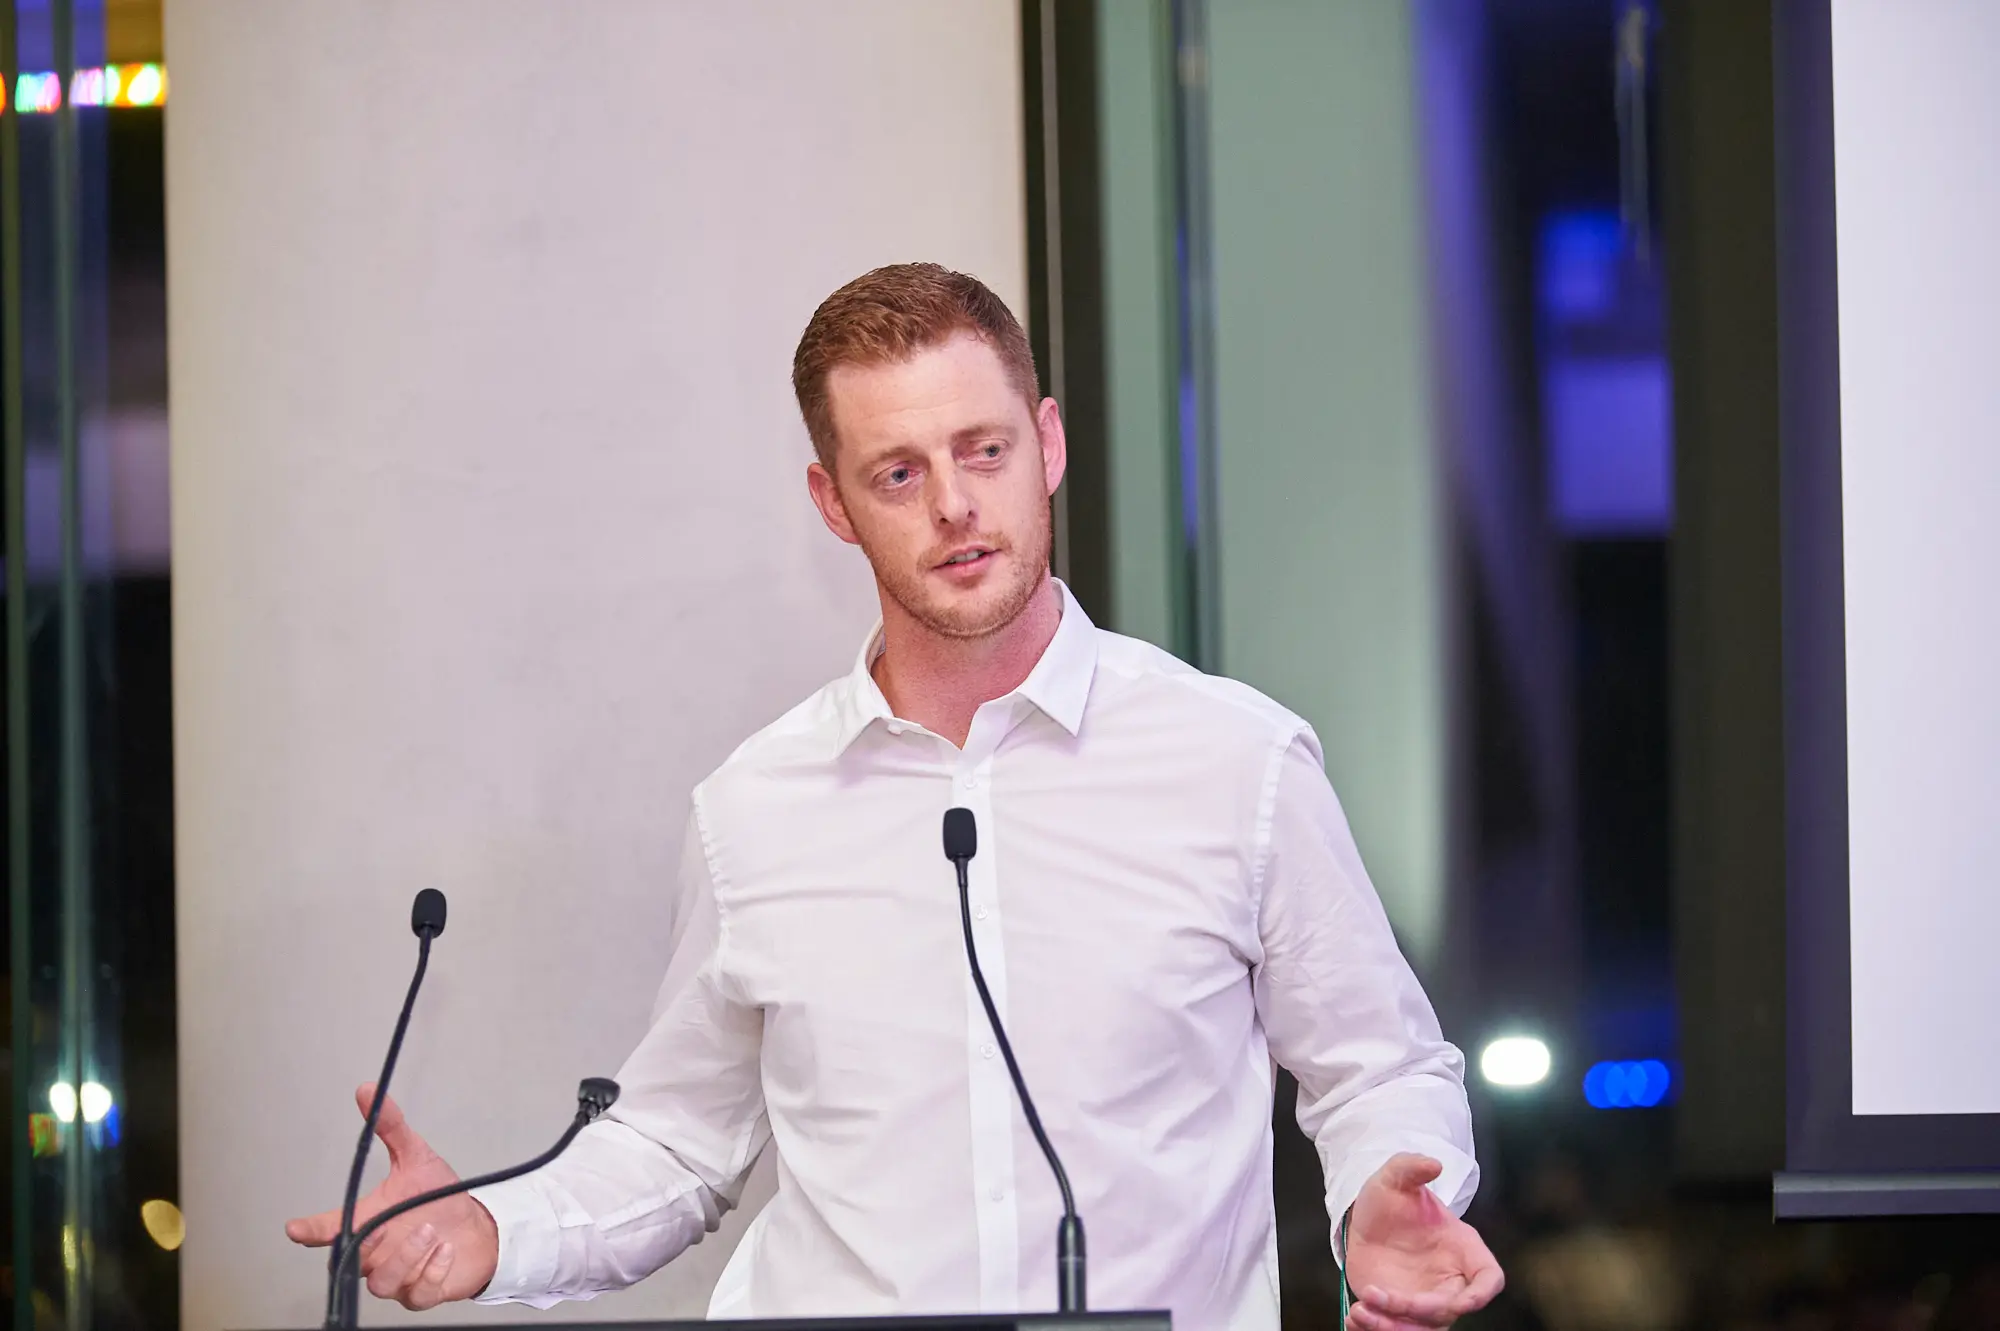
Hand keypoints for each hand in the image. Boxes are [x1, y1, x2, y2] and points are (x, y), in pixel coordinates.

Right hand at [285, 1083, 500, 1308]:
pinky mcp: (422, 1293)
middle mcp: (377, 1253)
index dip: (311, 1230)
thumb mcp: (417, 1158)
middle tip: (377, 1228)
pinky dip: (430, 1271)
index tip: (296, 1228)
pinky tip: (444, 1250)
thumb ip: (392, 1128)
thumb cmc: (439, 1199)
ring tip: (428, 1230)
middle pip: (346, 1262)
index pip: (329, 1229)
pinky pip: (416, 1293)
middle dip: (359, 1248)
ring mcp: (398, 1276)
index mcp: (369, 1221)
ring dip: (404, 1256)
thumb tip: (368, 1091)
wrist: (478, 1229)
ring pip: (381, 1282)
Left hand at [1343, 1154, 1503, 1329]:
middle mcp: (1448, 1281)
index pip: (1489, 1279)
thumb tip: (1434, 1163)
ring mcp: (1425, 1299)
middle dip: (1416, 1310)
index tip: (1464, 1302)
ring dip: (1391, 1328)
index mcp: (1462, 1249)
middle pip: (1447, 1311)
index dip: (1482, 1294)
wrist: (1367, 1218)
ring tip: (1360, 1311)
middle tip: (1378, 1295)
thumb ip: (1412, 1166)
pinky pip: (1394, 1330)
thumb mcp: (1395, 1176)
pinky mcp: (1399, 1311)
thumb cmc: (1393, 1199)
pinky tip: (1355, 1318)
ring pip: (1421, 1328)